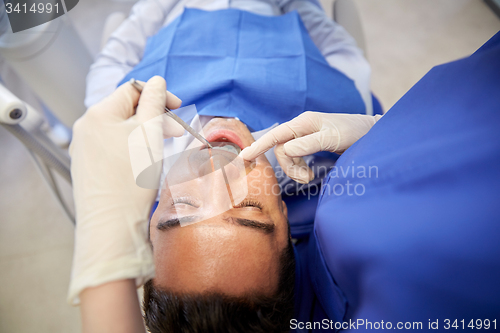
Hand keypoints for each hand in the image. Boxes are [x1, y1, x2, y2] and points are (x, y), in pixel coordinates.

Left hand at [68, 76, 182, 303]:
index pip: (132, 90)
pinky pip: (111, 147)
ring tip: (161, 148)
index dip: (158, 95)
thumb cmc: (132, 179)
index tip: (177, 108)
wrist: (111, 224)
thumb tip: (156, 81)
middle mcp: (85, 127)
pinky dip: (130, 148)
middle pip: (125, 110)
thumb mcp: (150, 134)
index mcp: (98, 113)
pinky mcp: (87, 166)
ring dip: (143, 132)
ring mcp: (83, 148)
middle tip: (175, 131)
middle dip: (152, 116)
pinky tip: (142, 163)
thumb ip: (154, 102)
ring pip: (119, 129)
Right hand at [240, 111, 381, 183]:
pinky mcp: (309, 142)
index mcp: (304, 122)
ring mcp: (305, 134)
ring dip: (294, 169)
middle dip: (289, 167)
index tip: (243, 157)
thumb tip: (286, 150)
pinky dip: (299, 167)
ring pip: (287, 155)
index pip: (276, 135)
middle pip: (281, 149)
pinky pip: (295, 156)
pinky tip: (309, 173)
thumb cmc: (354, 132)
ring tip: (309, 178)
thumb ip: (309, 143)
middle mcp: (301, 126)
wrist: (371, 132)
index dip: (258, 146)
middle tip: (306, 180)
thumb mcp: (333, 138)